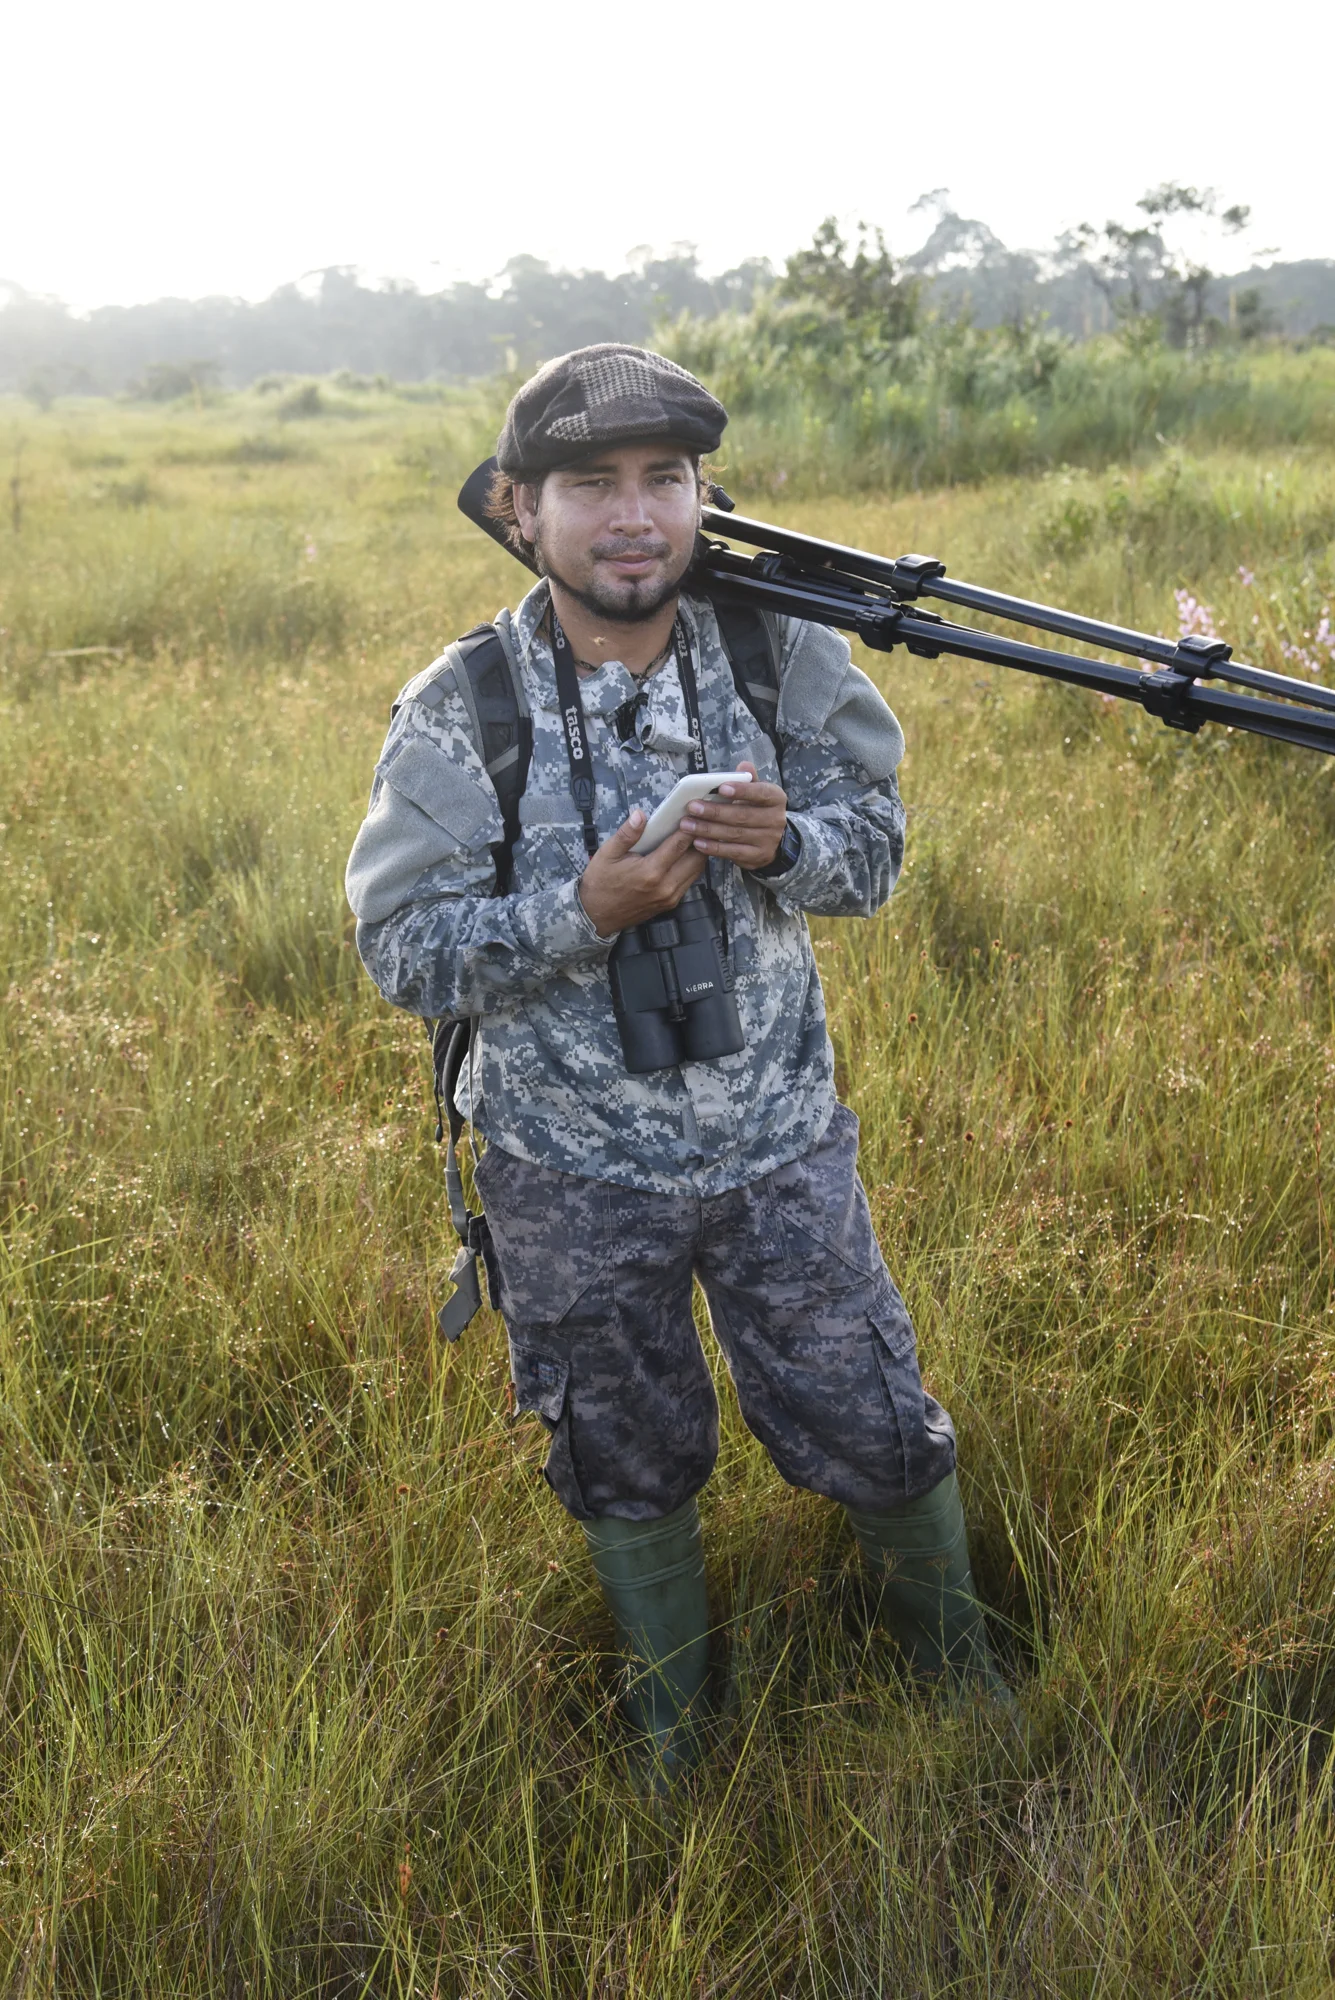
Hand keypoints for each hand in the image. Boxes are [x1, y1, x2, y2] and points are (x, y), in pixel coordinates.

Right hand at [577, 811, 706, 938]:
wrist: (597, 916)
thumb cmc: (601, 884)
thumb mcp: (607, 854)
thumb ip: (626, 834)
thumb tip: (639, 815)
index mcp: (650, 872)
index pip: (679, 845)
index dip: (689, 828)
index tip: (691, 816)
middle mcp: (665, 886)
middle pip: (696, 858)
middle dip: (698, 840)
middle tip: (695, 825)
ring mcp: (670, 897)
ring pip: (697, 871)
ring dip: (697, 854)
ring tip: (692, 839)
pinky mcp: (670, 903)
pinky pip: (689, 882)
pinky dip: (691, 867)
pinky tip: (683, 856)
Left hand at [681, 762, 788, 869]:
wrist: (774, 840)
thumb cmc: (758, 810)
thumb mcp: (757, 793)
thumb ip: (748, 780)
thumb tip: (744, 765)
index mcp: (776, 798)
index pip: (760, 792)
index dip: (741, 790)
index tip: (722, 788)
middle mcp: (775, 820)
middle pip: (742, 815)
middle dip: (714, 811)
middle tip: (692, 807)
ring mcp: (768, 840)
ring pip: (734, 834)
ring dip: (708, 829)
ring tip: (687, 825)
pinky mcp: (758, 857)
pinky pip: (733, 852)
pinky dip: (714, 847)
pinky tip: (698, 842)